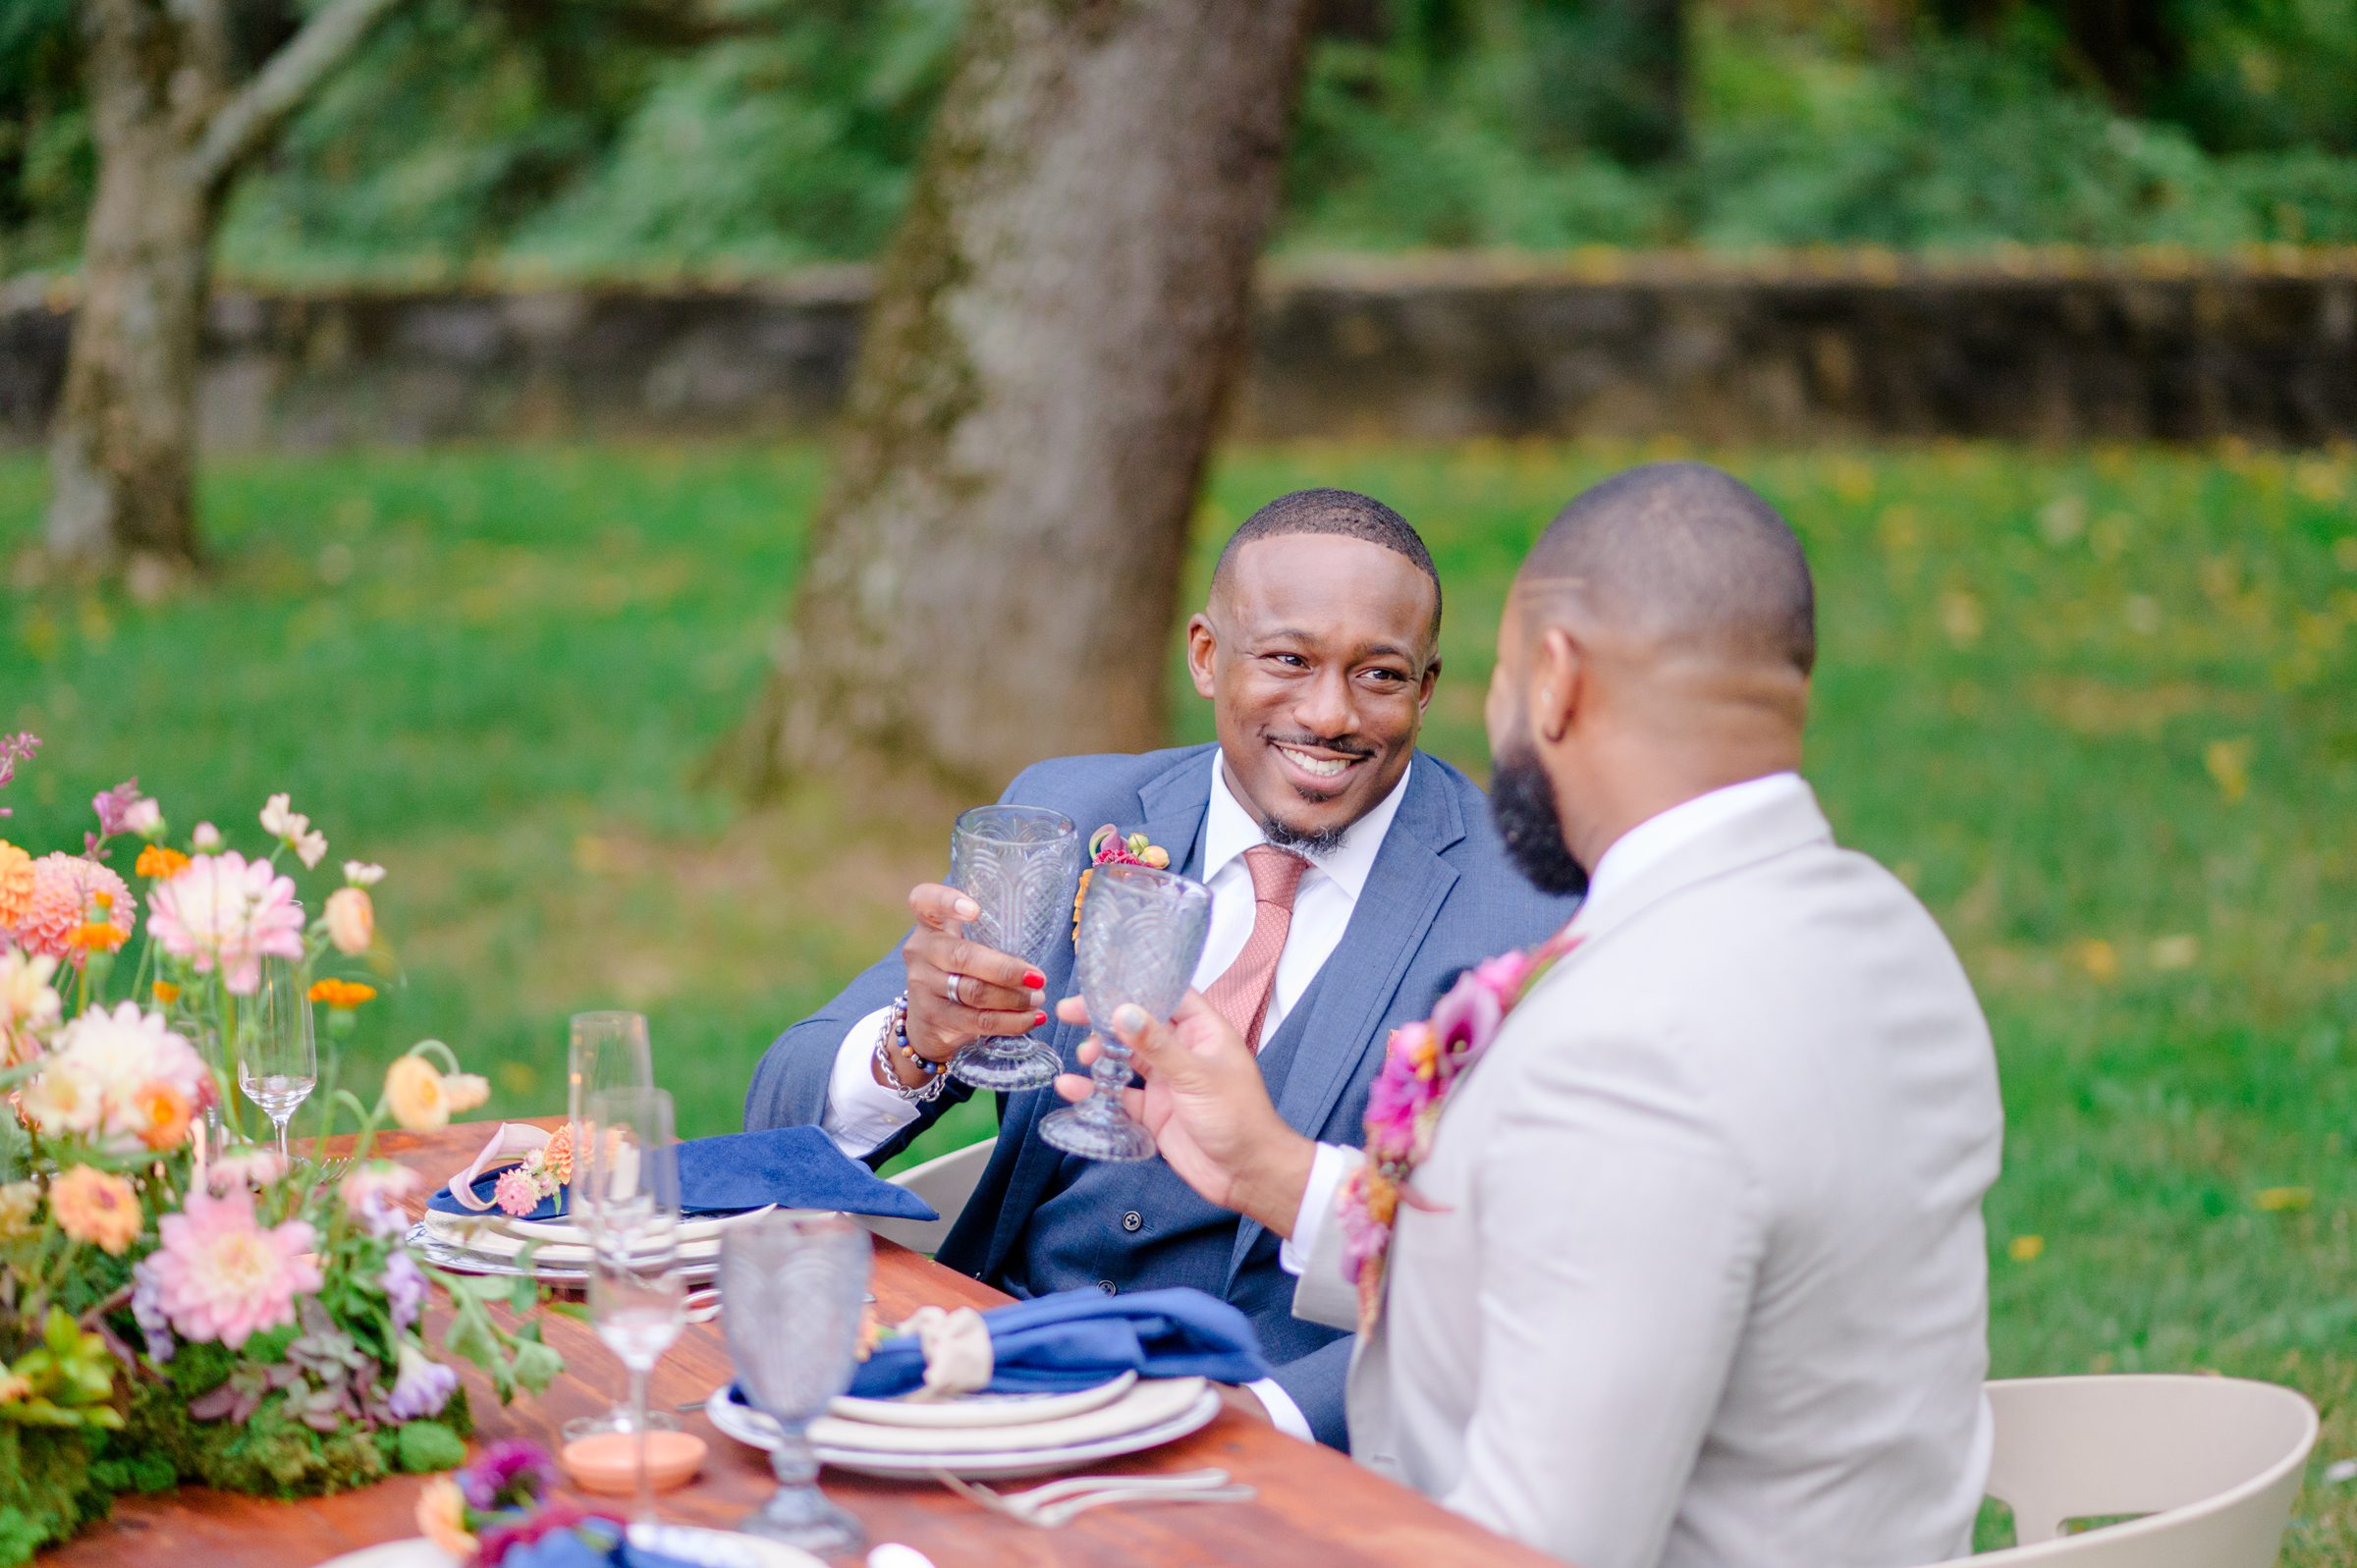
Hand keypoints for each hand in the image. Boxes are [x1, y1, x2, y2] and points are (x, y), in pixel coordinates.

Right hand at [884, 883, 1046, 1086]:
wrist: (926, 1021)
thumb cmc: (958, 971)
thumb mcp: (961, 943)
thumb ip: (987, 933)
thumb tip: (1043, 935)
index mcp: (930, 924)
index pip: (925, 900)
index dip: (948, 902)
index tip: (976, 911)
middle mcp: (921, 951)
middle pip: (962, 956)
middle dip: (1006, 969)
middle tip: (1038, 977)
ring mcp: (922, 986)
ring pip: (973, 992)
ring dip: (1013, 998)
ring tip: (1038, 999)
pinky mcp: (933, 1018)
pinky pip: (977, 1021)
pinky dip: (1010, 1021)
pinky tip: (1032, 1019)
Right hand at [1052, 992, 1315, 1237]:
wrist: (1247, 1175)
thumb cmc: (1239, 1118)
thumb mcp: (1196, 1076)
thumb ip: (1157, 1045)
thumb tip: (1122, 1011)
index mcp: (1205, 1032)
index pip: (1167, 996)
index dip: (1134, 987)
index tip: (1099, 985)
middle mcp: (1184, 1052)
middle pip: (1139, 1025)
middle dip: (1106, 1019)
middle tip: (1071, 1013)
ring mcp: (1168, 1082)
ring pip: (1126, 1059)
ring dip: (1102, 1054)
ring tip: (1084, 1056)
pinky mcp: (1155, 1112)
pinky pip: (1120, 1096)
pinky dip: (1096, 1091)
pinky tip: (1072, 1088)